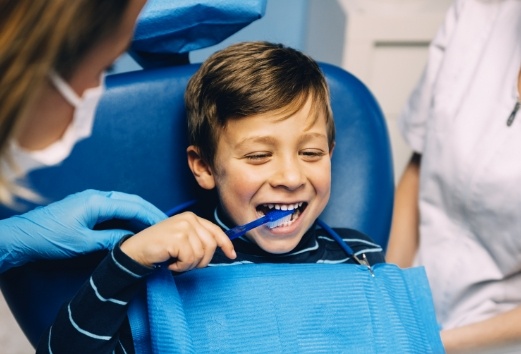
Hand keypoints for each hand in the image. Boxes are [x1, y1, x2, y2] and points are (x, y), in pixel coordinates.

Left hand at [0, 189, 166, 272]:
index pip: (132, 207)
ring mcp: (91, 200)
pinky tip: (134, 225)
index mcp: (96, 202)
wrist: (22, 237)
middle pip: (131, 201)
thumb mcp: (83, 243)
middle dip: (150, 211)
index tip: (166, 225)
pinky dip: (128, 215)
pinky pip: (114, 207)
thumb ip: (110, 239)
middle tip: (167, 224)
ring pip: (124, 203)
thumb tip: (132, 241)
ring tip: (155, 225)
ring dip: (139, 212)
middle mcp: (96, 196)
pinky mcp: (87, 206)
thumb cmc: (49, 239)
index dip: (151, 216)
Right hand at [120, 212, 236, 271]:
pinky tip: (171, 262)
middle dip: (201, 261)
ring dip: (188, 265)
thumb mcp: (182, 239)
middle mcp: (189, 219)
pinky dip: (181, 266)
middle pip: (211, 246)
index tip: (232, 255)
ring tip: (175, 261)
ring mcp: (183, 227)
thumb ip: (199, 239)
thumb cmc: (160, 248)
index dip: (226, 244)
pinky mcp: (178, 238)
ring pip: (201, 254)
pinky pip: (190, 260)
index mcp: (192, 217)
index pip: (216, 230)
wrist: (136, 251)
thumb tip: (222, 248)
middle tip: (185, 263)